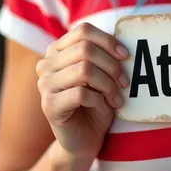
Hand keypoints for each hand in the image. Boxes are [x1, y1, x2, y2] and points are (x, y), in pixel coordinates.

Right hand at [36, 23, 129, 160]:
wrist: (84, 139)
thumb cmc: (96, 102)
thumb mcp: (101, 74)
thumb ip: (104, 55)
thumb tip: (123, 42)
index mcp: (58, 50)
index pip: (84, 31)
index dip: (108, 40)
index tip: (125, 56)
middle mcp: (46, 64)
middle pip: (85, 49)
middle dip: (111, 65)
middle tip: (124, 82)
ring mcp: (44, 84)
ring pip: (84, 70)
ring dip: (108, 84)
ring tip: (116, 97)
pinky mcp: (49, 105)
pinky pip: (81, 94)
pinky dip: (99, 100)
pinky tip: (104, 107)